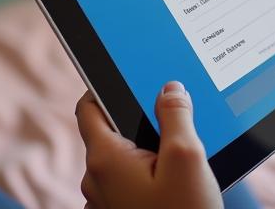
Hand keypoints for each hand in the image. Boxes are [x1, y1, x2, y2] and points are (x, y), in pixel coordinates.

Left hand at [76, 81, 221, 208]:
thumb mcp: (187, 156)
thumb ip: (176, 115)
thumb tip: (169, 89)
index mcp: (105, 159)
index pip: (88, 107)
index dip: (105, 87)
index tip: (127, 78)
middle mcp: (97, 181)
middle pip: (111, 133)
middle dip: (140, 123)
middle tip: (174, 122)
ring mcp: (106, 203)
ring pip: (123, 161)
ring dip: (146, 153)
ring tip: (181, 158)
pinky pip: (129, 185)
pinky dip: (148, 176)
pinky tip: (176, 183)